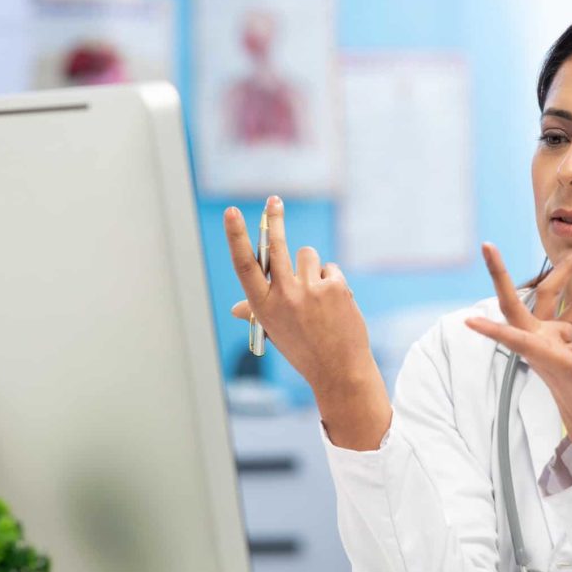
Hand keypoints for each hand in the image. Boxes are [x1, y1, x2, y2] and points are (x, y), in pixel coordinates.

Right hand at [225, 196, 388, 449]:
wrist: (339, 370)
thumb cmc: (303, 350)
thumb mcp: (274, 332)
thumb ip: (258, 312)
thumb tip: (236, 309)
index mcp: (263, 306)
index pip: (244, 263)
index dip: (237, 236)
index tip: (232, 212)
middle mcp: (284, 295)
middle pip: (276, 246)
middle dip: (273, 219)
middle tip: (273, 200)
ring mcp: (311, 290)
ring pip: (308, 256)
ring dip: (312, 268)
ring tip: (318, 297)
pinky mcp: (335, 287)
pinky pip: (330, 269)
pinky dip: (332, 282)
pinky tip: (335, 306)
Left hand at [465, 242, 571, 470]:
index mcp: (548, 360)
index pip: (517, 342)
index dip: (495, 331)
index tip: (469, 320)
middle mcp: (541, 343)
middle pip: (515, 304)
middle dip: (500, 276)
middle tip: (488, 246)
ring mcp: (549, 336)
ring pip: (547, 294)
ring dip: (566, 270)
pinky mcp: (561, 334)